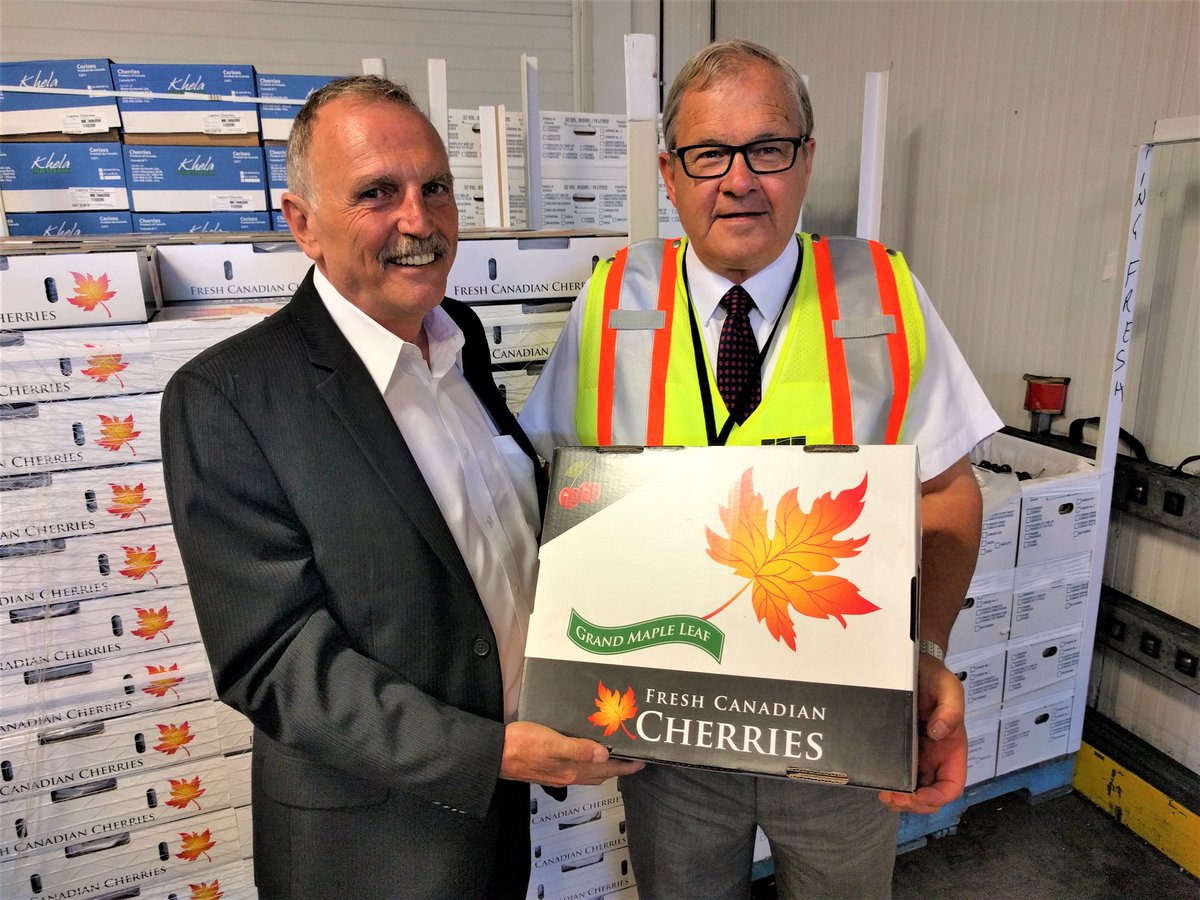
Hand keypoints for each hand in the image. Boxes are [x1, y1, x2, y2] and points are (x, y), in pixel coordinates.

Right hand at [500, 721, 644, 786]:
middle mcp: (566, 775)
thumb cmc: (521, 745)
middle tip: (630, 759)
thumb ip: (579, 749)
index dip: (624, 767)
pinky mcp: (546, 769)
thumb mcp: (552, 742)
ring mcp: (555, 774)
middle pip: (599, 774)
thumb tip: (605, 754)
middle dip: (617, 768)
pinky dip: (585, 763)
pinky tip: (583, 753)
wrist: (494, 755)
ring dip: (602, 767)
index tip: (641, 763)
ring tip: (612, 756)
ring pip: (587, 773)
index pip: (606, 770)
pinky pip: (574, 769)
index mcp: (571, 769)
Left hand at [878, 653, 967, 813]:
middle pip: (932, 794)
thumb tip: (939, 733)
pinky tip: (880, 783)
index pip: (951, 785)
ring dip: (902, 800)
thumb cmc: (934, 677)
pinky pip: (900, 775)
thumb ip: (950, 709)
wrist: (915, 666)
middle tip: (893, 798)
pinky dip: (892, 785)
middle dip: (915, 804)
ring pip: (915, 790)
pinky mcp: (902, 750)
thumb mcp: (948, 687)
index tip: (916, 796)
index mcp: (951, 748)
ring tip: (885, 795)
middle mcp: (937, 757)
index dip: (937, 797)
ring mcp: (919, 756)